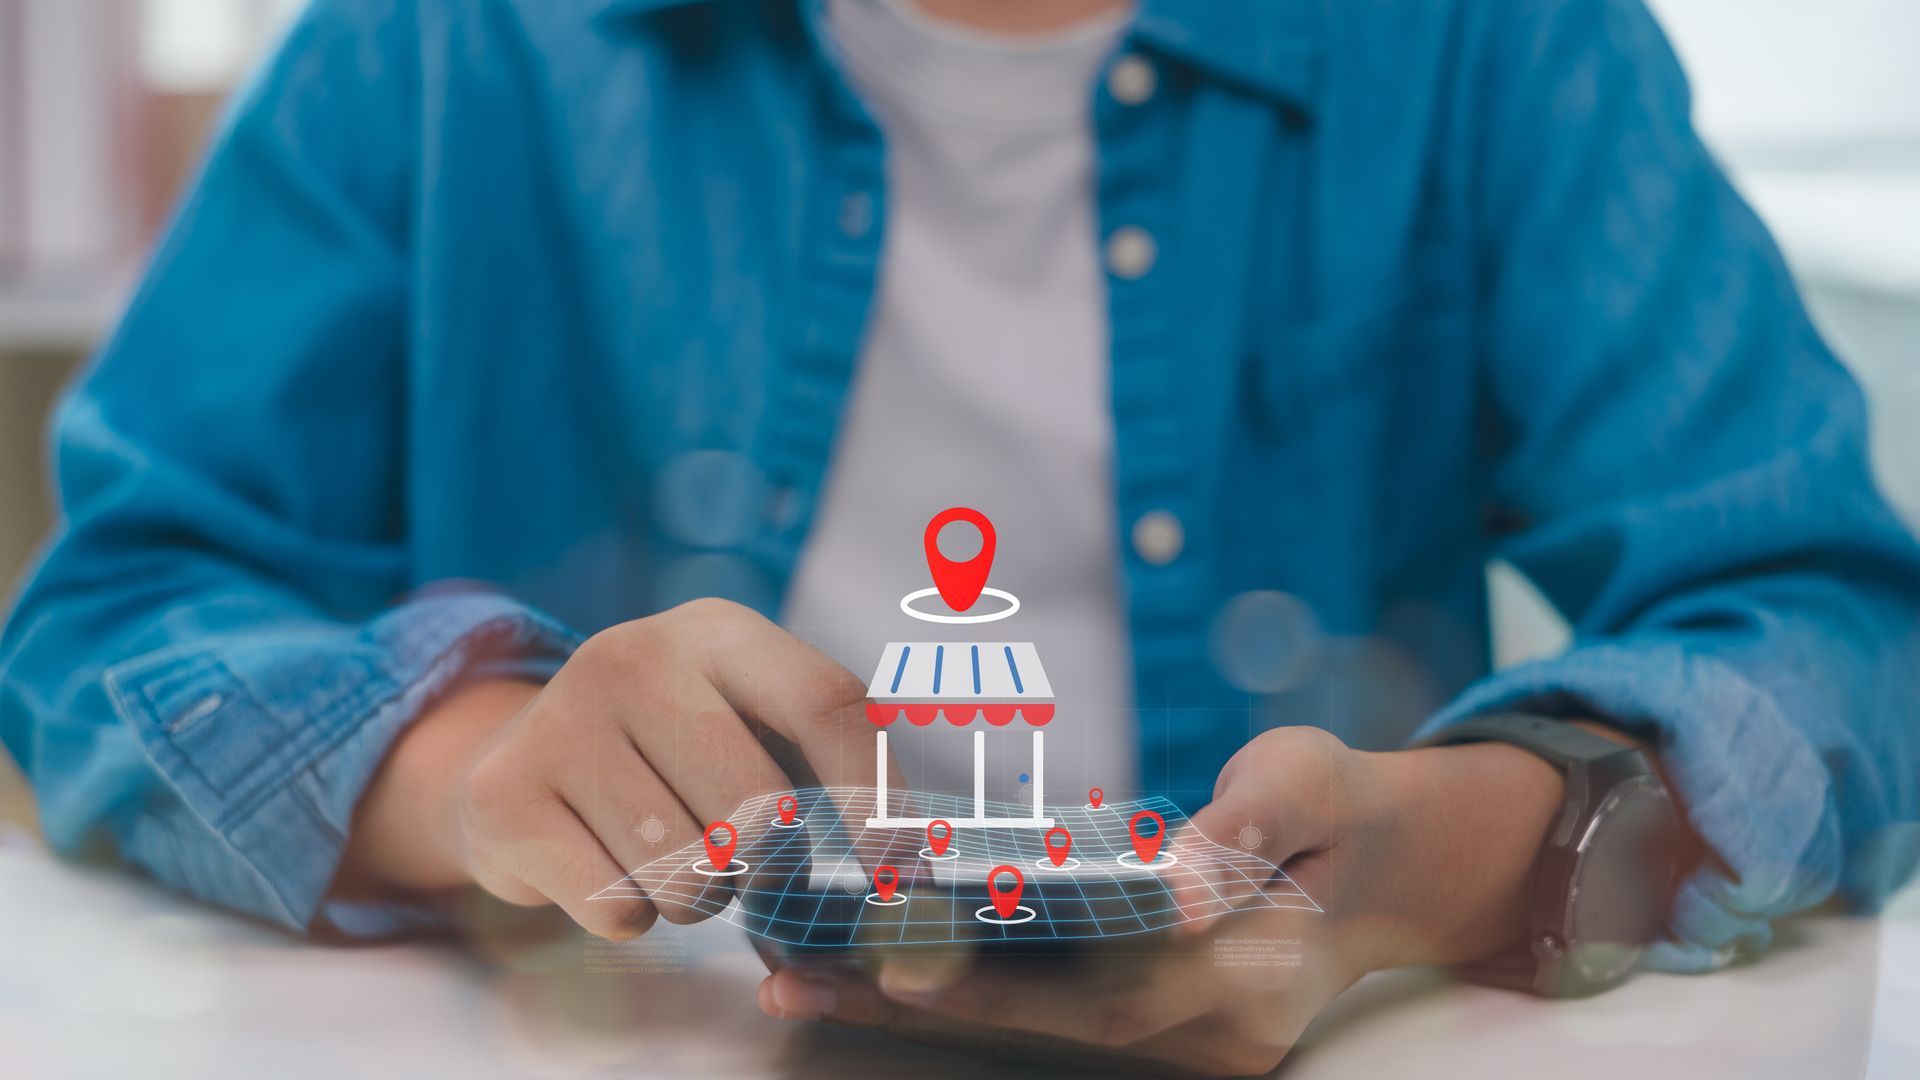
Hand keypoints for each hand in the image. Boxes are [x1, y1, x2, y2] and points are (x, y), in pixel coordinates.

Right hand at [337, 598, 899, 938]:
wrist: (518, 758)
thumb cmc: (670, 752)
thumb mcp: (747, 724)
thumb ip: (832, 772)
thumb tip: (916, 864)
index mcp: (718, 630)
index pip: (827, 702)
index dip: (876, 791)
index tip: (895, 866)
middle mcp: (634, 655)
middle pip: (761, 808)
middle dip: (768, 865)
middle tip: (742, 859)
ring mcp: (561, 719)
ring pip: (689, 871)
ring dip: (698, 897)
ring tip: (667, 855)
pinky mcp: (506, 793)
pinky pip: (618, 908)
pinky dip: (632, 916)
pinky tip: (607, 866)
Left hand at [758, 726, 1565, 1074]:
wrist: (1385, 863)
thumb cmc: (1336, 804)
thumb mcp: (1310, 780)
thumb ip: (1247, 828)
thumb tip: (1173, 881)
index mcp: (1255, 974)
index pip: (1107, 989)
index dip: (999, 980)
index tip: (893, 962)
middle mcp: (1215, 1033)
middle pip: (1047, 1027)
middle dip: (918, 1002)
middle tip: (797, 974)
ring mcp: (1189, 1046)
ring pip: (1035, 1032)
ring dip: (919, 1008)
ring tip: (801, 975)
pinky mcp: (1160, 1033)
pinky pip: (1048, 1022)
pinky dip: (964, 995)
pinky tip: (872, 971)